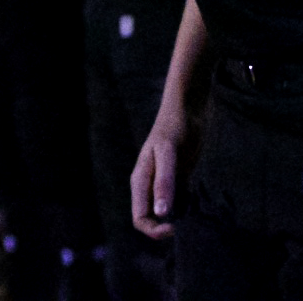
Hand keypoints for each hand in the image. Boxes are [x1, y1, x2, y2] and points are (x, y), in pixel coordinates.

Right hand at [131, 101, 188, 239]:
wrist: (186, 111)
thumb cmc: (174, 129)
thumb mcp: (169, 155)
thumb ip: (164, 183)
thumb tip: (161, 215)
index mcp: (140, 181)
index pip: (139, 218)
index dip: (155, 230)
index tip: (176, 227)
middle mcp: (149, 185)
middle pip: (152, 219)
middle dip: (168, 227)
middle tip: (190, 222)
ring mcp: (163, 182)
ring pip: (166, 213)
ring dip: (181, 218)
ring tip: (198, 212)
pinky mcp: (178, 179)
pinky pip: (180, 203)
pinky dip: (190, 208)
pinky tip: (202, 202)